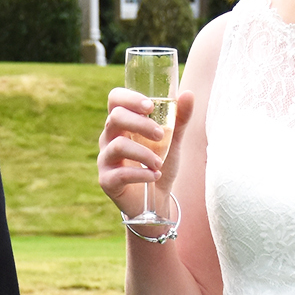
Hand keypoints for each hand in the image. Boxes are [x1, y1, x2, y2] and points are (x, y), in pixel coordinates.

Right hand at [98, 88, 192, 218]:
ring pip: (118, 146)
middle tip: (160, 135)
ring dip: (144, 153)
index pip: (115, 99)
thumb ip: (179, 119)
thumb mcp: (173, 140)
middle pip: (115, 118)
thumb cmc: (160, 163)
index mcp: (122, 123)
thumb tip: (189, 94)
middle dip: (140, 124)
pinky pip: (119, 173)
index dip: (130, 98)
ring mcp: (105, 159)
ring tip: (159, 163)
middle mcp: (109, 137)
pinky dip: (141, 175)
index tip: (150, 106)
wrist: (157, 200)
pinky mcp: (107, 181)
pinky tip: (154, 176)